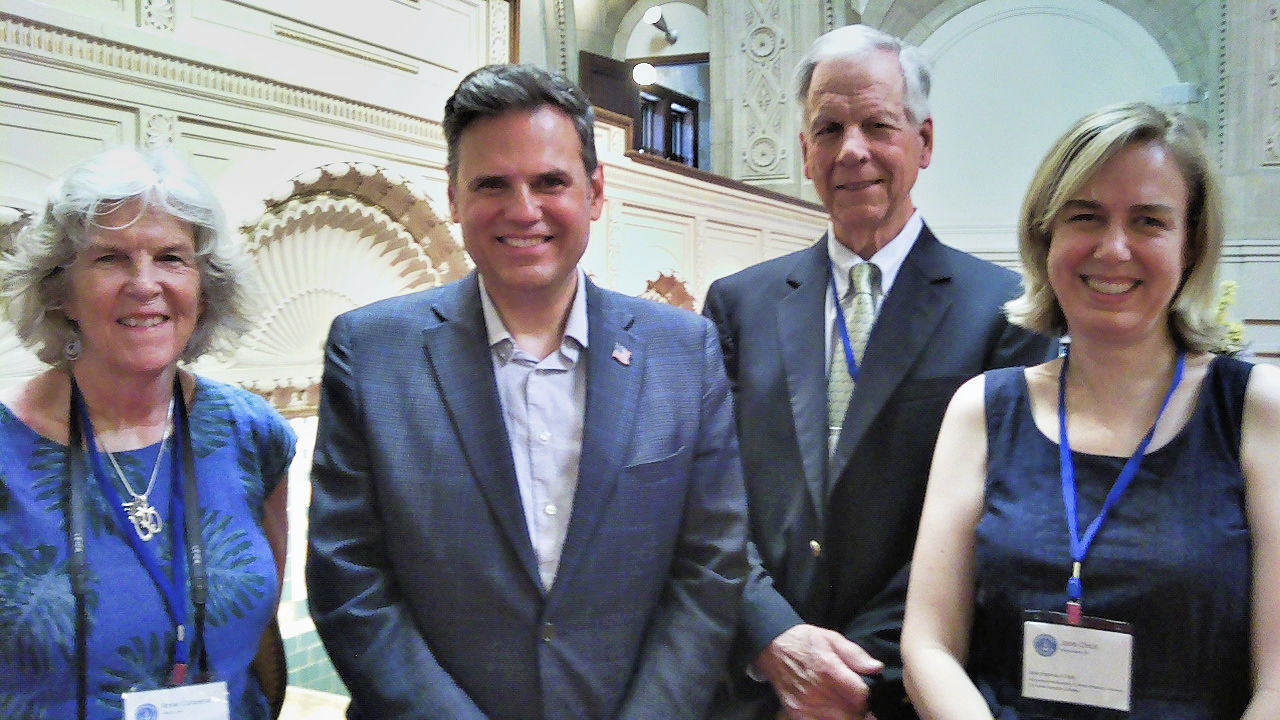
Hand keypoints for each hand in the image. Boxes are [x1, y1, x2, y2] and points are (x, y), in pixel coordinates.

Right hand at [756, 624, 883, 719]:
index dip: (867, 697)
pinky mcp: (796, 713)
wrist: (773, 648)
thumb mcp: (832, 638)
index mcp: (828, 668)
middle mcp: (817, 690)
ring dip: (847, 717)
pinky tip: (831, 714)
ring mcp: (806, 704)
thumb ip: (855, 654)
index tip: (865, 694)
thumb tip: (877, 668)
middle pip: (852, 714)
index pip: (860, 694)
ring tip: (846, 710)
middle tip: (858, 705)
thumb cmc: (806, 641)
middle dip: (860, 712)